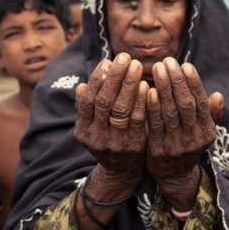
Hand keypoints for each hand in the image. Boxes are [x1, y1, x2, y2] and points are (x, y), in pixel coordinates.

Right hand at [74, 53, 148, 191]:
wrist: (121, 172)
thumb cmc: (107, 140)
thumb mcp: (92, 127)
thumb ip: (88, 108)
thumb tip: (81, 85)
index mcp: (83, 130)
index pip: (88, 100)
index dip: (98, 79)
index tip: (107, 61)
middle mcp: (96, 137)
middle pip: (105, 102)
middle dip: (115, 77)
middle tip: (125, 57)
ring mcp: (114, 143)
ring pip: (121, 109)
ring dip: (130, 85)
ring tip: (137, 66)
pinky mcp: (133, 146)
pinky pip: (138, 120)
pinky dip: (142, 102)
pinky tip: (147, 86)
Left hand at [146, 57, 222, 209]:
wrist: (175, 177)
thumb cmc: (188, 145)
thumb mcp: (204, 132)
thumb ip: (210, 114)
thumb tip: (218, 95)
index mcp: (207, 131)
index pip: (200, 103)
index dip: (193, 83)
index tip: (186, 65)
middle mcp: (194, 138)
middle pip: (185, 105)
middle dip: (176, 81)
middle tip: (167, 61)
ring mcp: (176, 145)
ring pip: (170, 112)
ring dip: (164, 88)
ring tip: (157, 68)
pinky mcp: (158, 150)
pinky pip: (155, 125)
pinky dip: (152, 107)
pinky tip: (148, 90)